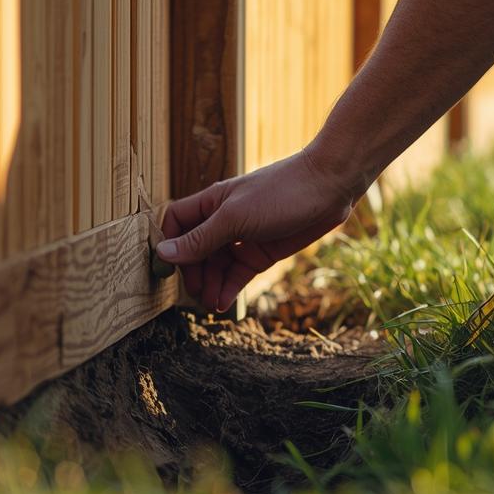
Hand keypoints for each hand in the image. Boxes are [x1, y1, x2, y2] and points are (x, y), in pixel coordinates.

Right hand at [158, 149, 359, 311]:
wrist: (328, 188)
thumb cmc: (280, 192)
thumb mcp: (234, 218)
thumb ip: (200, 239)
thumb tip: (165, 253)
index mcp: (211, 204)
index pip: (177, 224)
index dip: (170, 245)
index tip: (167, 269)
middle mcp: (223, 220)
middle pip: (195, 251)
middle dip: (193, 273)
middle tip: (196, 293)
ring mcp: (243, 237)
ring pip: (216, 266)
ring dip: (211, 285)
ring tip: (212, 304)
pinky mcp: (261, 252)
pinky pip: (238, 274)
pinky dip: (229, 288)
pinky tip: (224, 302)